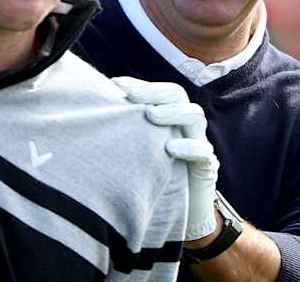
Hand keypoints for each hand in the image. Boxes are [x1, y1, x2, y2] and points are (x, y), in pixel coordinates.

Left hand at [111, 77, 218, 240]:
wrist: (180, 215)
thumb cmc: (152, 180)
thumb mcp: (137, 154)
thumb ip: (124, 134)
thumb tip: (92, 116)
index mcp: (169, 117)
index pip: (158, 91)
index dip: (139, 85)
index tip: (114, 84)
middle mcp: (185, 126)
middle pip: (178, 95)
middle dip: (154, 91)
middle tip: (132, 95)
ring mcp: (199, 143)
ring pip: (195, 115)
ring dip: (173, 112)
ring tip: (151, 115)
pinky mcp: (207, 168)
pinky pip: (204, 151)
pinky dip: (189, 146)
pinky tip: (171, 148)